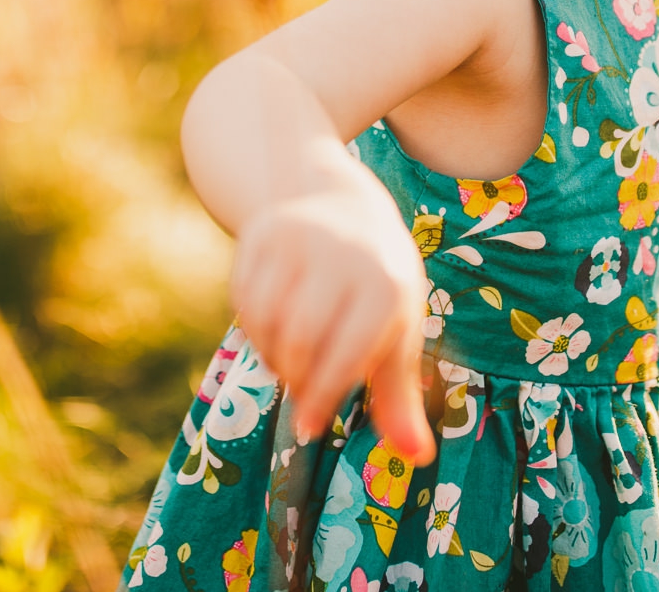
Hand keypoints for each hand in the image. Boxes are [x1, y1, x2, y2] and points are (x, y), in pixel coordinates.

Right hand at [229, 173, 435, 462]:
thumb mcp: (397, 330)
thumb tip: (417, 458)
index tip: (308, 428)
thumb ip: (399, 395)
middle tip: (298, 389)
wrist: (340, 201)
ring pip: (265, 320)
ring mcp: (299, 239)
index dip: (323, 397)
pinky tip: (269, 331)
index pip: (347, 355)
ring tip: (286, 362)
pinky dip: (251, 327)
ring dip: (269, 355)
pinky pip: (242, 297)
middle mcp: (344, 257)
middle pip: (300, 340)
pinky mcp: (263, 232)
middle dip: (294, 377)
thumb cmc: (377, 282)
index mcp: (387, 286)